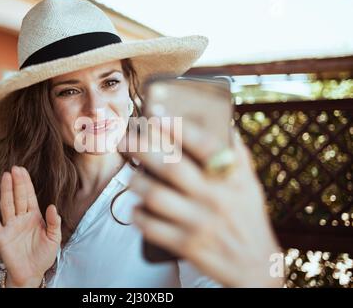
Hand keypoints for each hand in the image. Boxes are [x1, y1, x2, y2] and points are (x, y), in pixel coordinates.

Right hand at [0, 166, 60, 286]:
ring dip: (6, 192)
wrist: (32, 273)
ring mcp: (10, 226)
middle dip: (17, 183)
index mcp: (34, 216)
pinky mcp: (1, 237)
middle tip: (15, 168)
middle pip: (18, 197)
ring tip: (5, 177)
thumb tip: (52, 206)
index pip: (29, 196)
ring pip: (7, 205)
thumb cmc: (44, 254)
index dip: (26, 183)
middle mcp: (21, 218)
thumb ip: (54, 222)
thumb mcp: (54, 238)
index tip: (22, 169)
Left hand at [124, 122, 283, 287]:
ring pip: (155, 196)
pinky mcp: (187, 245)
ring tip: (131, 177)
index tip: (156, 116)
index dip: (179, 129)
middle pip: (171, 167)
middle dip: (142, 149)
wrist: (254, 265)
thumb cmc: (247, 217)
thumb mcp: (249, 184)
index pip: (205, 146)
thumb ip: (237, 154)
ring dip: (136, 182)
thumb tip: (224, 123)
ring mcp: (200, 223)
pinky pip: (152, 227)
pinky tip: (136, 208)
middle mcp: (216, 198)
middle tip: (125, 140)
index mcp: (232, 179)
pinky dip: (138, 215)